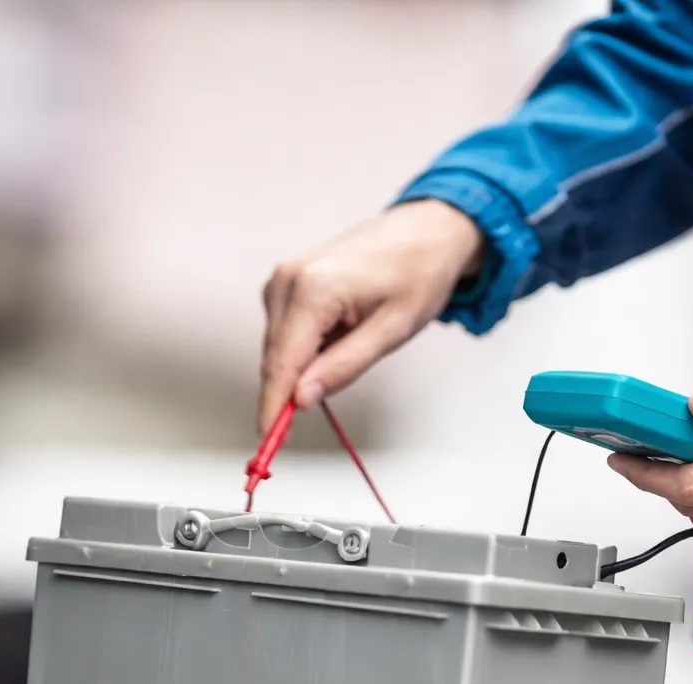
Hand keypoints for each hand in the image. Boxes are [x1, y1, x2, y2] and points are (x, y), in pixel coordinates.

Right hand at [258, 199, 483, 432]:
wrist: (426, 232)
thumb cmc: (418, 272)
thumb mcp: (391, 331)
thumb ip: (344, 367)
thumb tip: (303, 398)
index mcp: (312, 290)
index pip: (281, 364)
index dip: (272, 408)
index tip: (267, 442)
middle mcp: (288, 281)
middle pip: (275, 359)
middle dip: (291, 390)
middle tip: (325, 404)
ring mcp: (284, 279)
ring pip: (279, 348)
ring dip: (304, 366)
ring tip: (354, 343)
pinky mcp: (287, 282)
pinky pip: (286, 331)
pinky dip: (306, 348)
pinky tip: (341, 333)